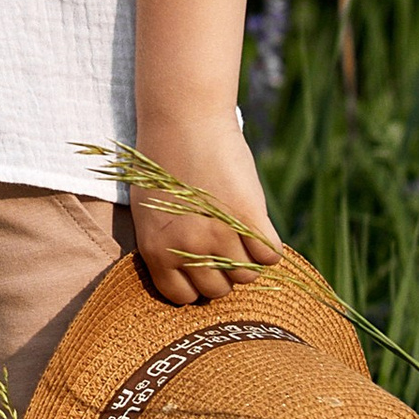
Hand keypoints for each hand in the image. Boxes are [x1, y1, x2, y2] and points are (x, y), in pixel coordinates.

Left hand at [130, 118, 280, 308]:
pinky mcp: (249, 218)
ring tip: (240, 234)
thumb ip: (166, 246)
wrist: (184, 121)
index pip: (183, 298)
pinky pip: (270, 255)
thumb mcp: (148, 210)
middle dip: (223, 273)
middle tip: (224, 246)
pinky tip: (258, 227)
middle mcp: (188, 250)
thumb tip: (188, 275)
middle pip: (218, 290)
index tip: (201, 267)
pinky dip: (269, 246)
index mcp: (156, 251)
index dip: (195, 284)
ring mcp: (220, 235)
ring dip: (248, 260)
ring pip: (247, 276)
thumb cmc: (162, 162)